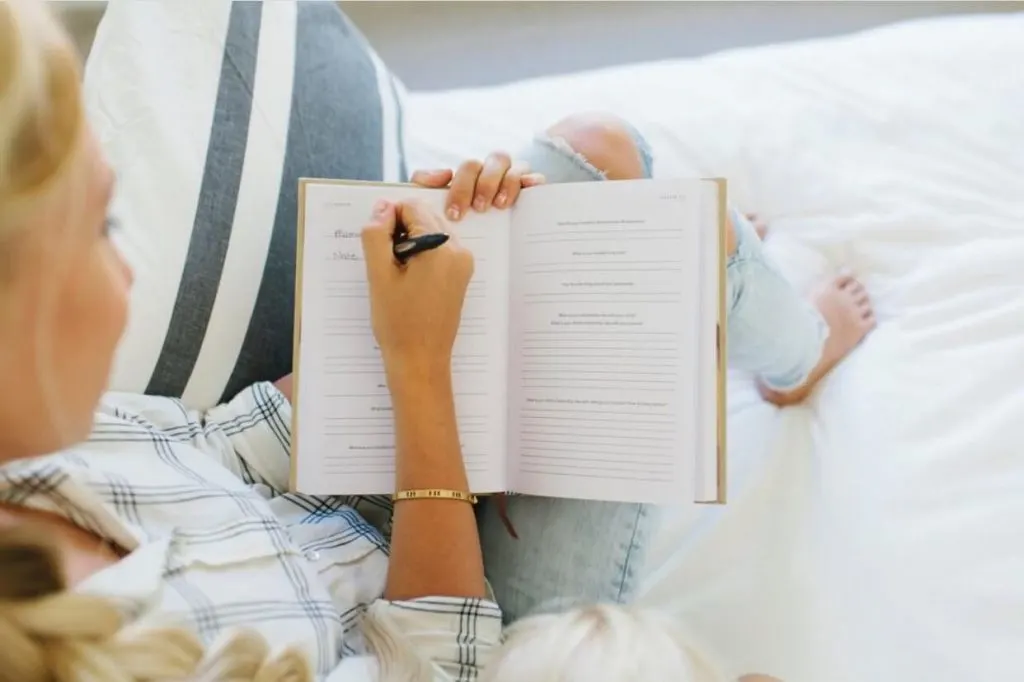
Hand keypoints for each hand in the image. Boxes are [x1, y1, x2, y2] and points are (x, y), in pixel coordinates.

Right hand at [360, 199, 473, 374]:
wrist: (420, 360)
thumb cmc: (398, 323)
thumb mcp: (378, 275)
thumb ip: (376, 234)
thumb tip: (382, 207)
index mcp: (441, 247)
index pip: (412, 206)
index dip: (389, 219)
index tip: (380, 247)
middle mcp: (459, 251)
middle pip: (424, 216)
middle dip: (400, 230)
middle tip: (387, 263)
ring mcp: (463, 264)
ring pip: (431, 232)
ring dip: (410, 243)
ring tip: (398, 274)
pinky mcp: (461, 275)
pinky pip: (439, 249)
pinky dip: (421, 254)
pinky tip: (408, 280)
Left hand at [411, 152, 544, 221]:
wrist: (468, 251)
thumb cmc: (457, 223)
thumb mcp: (435, 205)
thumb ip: (424, 183)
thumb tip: (443, 173)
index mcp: (471, 175)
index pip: (468, 168)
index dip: (461, 187)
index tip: (455, 213)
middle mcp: (492, 173)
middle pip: (491, 161)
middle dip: (484, 184)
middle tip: (479, 209)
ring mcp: (512, 179)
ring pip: (514, 166)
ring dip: (506, 183)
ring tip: (500, 206)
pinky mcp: (531, 191)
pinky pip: (536, 178)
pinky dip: (533, 180)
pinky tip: (530, 188)